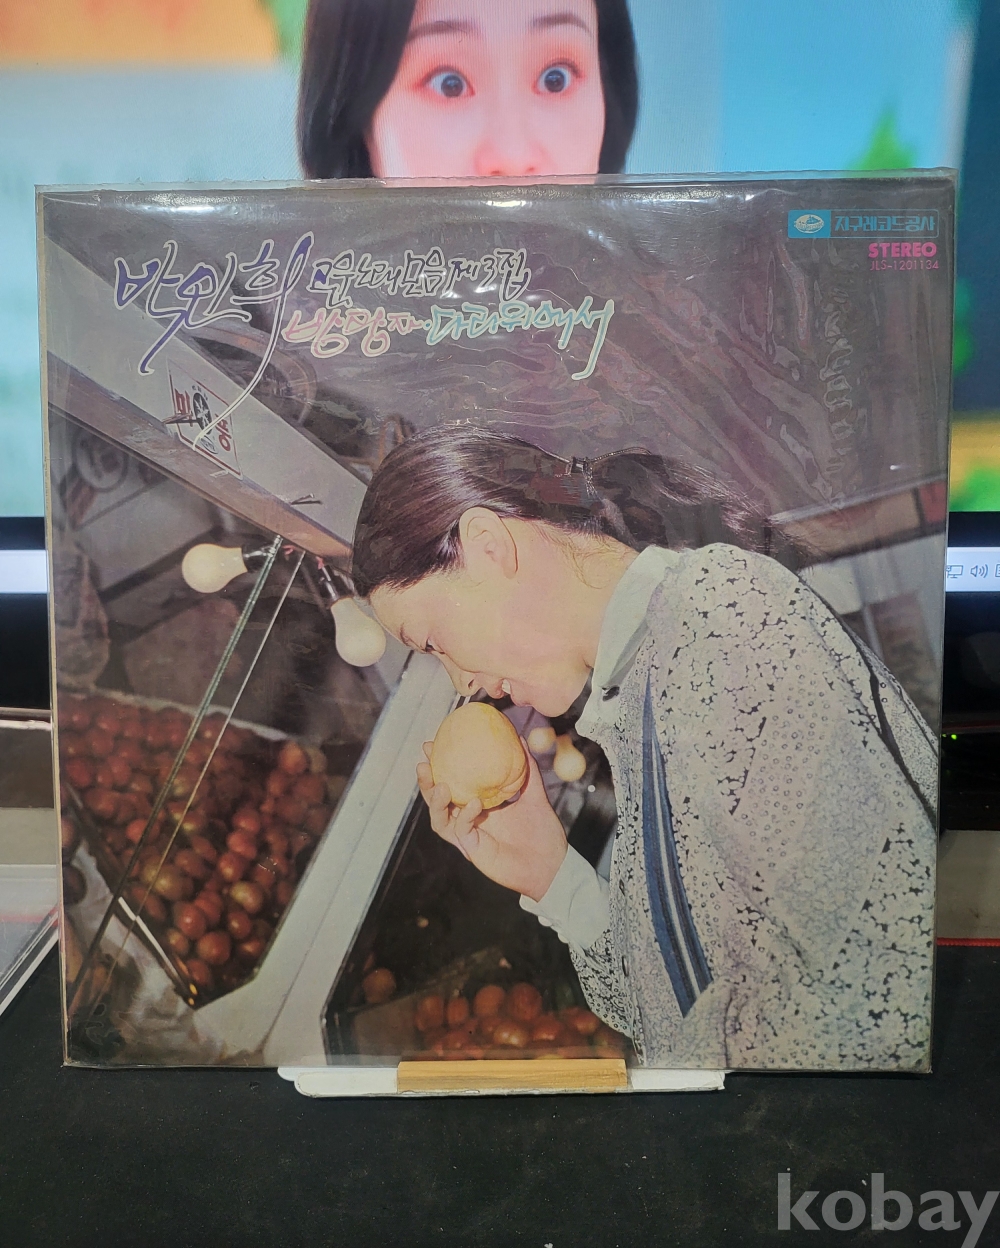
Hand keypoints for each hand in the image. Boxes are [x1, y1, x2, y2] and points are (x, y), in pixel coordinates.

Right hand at [417, 741, 566, 901]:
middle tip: (424, 761)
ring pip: (439, 819)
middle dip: (427, 781)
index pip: (452, 783)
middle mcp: (467, 820)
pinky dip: (465, 815)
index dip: (439, 766)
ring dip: (435, 802)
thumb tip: (522, 738)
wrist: (551, 864)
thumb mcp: (534, 795)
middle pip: (437, 800)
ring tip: (440, 785)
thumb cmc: (543, 833)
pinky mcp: (473, 849)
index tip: (433, 744)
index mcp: (477, 805)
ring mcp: (468, 836)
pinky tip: (474, 802)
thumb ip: (527, 770)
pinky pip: (462, 830)